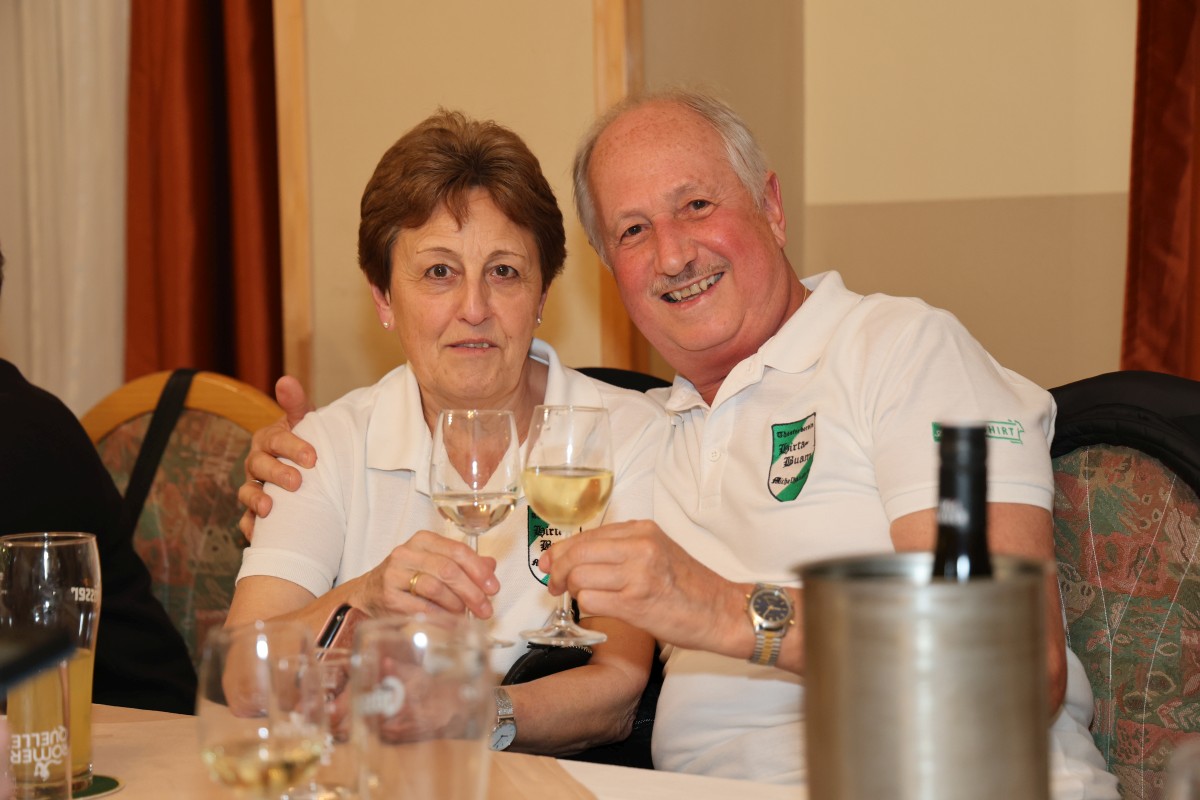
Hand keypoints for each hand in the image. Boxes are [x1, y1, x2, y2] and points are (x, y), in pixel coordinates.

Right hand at [237, 375, 316, 538]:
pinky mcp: (255, 511)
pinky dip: (251, 528)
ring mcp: (254, 487)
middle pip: (259, 467)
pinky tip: (258, 535)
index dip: (292, 447)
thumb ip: (296, 403)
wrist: (305, 467)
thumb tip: (286, 380)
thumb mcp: (304, 420)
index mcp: (269, 439)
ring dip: (256, 501)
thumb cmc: (304, 441)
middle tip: (297, 483)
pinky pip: (247, 521)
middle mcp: (257, 463)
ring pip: (248, 493)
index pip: (275, 440)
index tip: (313, 457)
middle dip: (276, 474)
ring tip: (268, 510)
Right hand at [353, 530, 501, 619]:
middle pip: (448, 570)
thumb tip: (490, 566)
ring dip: (456, 604)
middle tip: (485, 608)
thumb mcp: (434, 564)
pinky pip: (422, 607)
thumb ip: (462, 564)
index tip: (493, 587)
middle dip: (472, 591)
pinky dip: (441, 616)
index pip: (457, 550)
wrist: (368, 594)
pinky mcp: (389, 597)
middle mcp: (407, 553)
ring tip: (465, 614)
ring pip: (435, 587)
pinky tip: (450, 621)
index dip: (479, 570)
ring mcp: (395, 574)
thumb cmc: (406, 578)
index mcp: (423, 540)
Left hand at [541, 520, 742, 653]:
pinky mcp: (635, 603)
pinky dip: (586, 608)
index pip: (585, 536)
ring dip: (573, 592)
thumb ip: (619, 548)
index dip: (560, 551)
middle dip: (557, 571)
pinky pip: (589, 602)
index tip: (549, 564)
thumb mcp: (656, 551)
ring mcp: (637, 574)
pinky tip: (599, 610)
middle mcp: (639, 547)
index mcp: (642, 530)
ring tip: (581, 598)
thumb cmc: (687, 585)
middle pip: (575, 554)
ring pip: (578, 578)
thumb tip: (572, 555)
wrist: (720, 612)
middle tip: (555, 586)